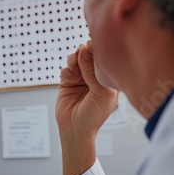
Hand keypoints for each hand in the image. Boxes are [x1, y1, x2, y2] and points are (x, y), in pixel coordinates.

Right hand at [56, 41, 117, 174]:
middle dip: (83, 53)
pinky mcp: (68, 81)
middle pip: (88, 53)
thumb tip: (83, 50)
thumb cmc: (94, 116)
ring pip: (75, 58)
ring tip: (75, 72)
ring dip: (73, 61)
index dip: (98, 49)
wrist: (75, 129)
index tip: (92, 45)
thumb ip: (93, 71)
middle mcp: (94, 76)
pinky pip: (65, 68)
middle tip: (81, 57)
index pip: (104, 57)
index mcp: (108, 77)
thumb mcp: (102, 92)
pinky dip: (66, 72)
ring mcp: (81, 77)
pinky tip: (69, 81)